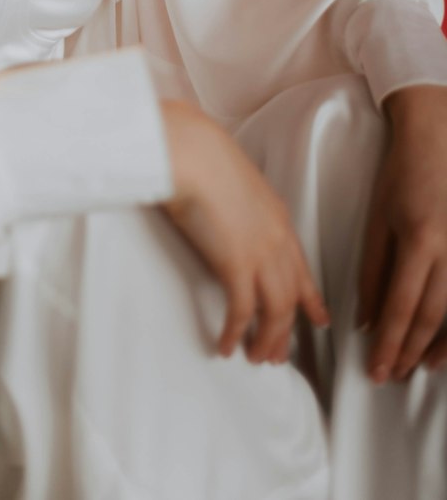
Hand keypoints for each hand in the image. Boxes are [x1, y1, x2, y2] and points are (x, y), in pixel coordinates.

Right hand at [159, 99, 329, 362]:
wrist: (190, 151)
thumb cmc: (198, 155)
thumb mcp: (231, 180)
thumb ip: (236, 204)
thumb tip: (222, 216)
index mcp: (277, 216)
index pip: (301, 267)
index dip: (311, 297)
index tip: (319, 318)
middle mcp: (277, 238)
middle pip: (292, 297)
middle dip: (287, 331)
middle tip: (279, 354)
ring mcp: (260, 252)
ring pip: (276, 311)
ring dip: (267, 340)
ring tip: (256, 358)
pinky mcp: (236, 264)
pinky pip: (243, 311)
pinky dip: (236, 333)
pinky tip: (226, 346)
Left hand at [358, 84, 446, 381]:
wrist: (439, 138)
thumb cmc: (402, 175)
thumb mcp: (378, 217)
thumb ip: (372, 269)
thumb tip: (365, 318)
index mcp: (419, 240)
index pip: (401, 306)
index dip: (388, 343)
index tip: (375, 369)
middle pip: (430, 316)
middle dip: (407, 350)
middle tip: (390, 375)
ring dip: (436, 347)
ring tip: (416, 368)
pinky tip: (445, 347)